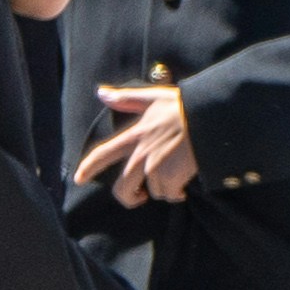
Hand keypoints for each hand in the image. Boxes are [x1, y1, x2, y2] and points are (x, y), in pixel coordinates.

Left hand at [71, 82, 198, 205]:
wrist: (210, 118)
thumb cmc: (184, 106)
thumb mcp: (153, 97)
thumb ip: (126, 98)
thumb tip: (101, 92)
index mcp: (134, 136)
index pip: (103, 153)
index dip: (88, 167)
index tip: (79, 179)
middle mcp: (141, 155)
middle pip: (122, 187)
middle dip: (128, 197)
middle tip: (139, 197)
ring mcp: (156, 168)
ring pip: (152, 192)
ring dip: (161, 190)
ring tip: (173, 179)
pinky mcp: (173, 178)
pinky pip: (170, 194)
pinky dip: (176, 194)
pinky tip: (183, 186)